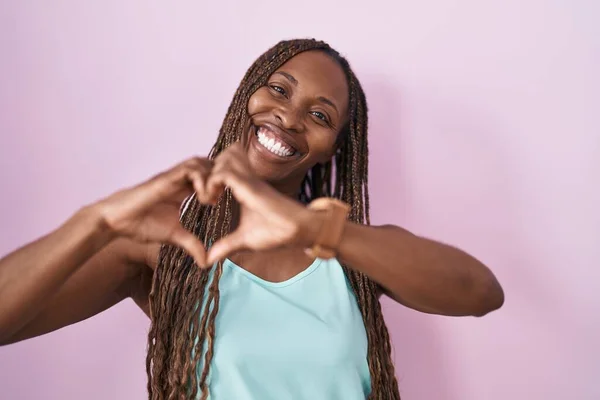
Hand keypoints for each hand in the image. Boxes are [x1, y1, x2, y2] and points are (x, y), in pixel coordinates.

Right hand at [97, 157, 212, 265]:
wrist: (117, 221)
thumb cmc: (141, 224)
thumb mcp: (174, 235)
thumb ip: (192, 245)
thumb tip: (207, 262)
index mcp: (184, 189)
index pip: (209, 176)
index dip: (220, 185)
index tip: (224, 202)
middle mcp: (180, 179)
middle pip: (209, 164)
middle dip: (220, 178)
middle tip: (222, 199)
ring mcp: (173, 177)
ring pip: (201, 162)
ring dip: (212, 179)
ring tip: (212, 200)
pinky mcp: (166, 179)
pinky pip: (190, 169)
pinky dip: (201, 180)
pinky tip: (202, 199)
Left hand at [204, 143, 313, 265]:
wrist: (296, 231)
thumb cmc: (276, 233)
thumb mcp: (243, 240)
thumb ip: (225, 246)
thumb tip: (208, 260)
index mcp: (245, 187)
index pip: (224, 167)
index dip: (210, 179)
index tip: (206, 200)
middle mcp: (247, 179)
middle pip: (223, 156)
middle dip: (208, 172)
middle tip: (204, 194)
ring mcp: (249, 180)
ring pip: (223, 159)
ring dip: (209, 176)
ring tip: (208, 197)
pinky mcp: (250, 186)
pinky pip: (224, 173)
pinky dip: (212, 183)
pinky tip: (211, 201)